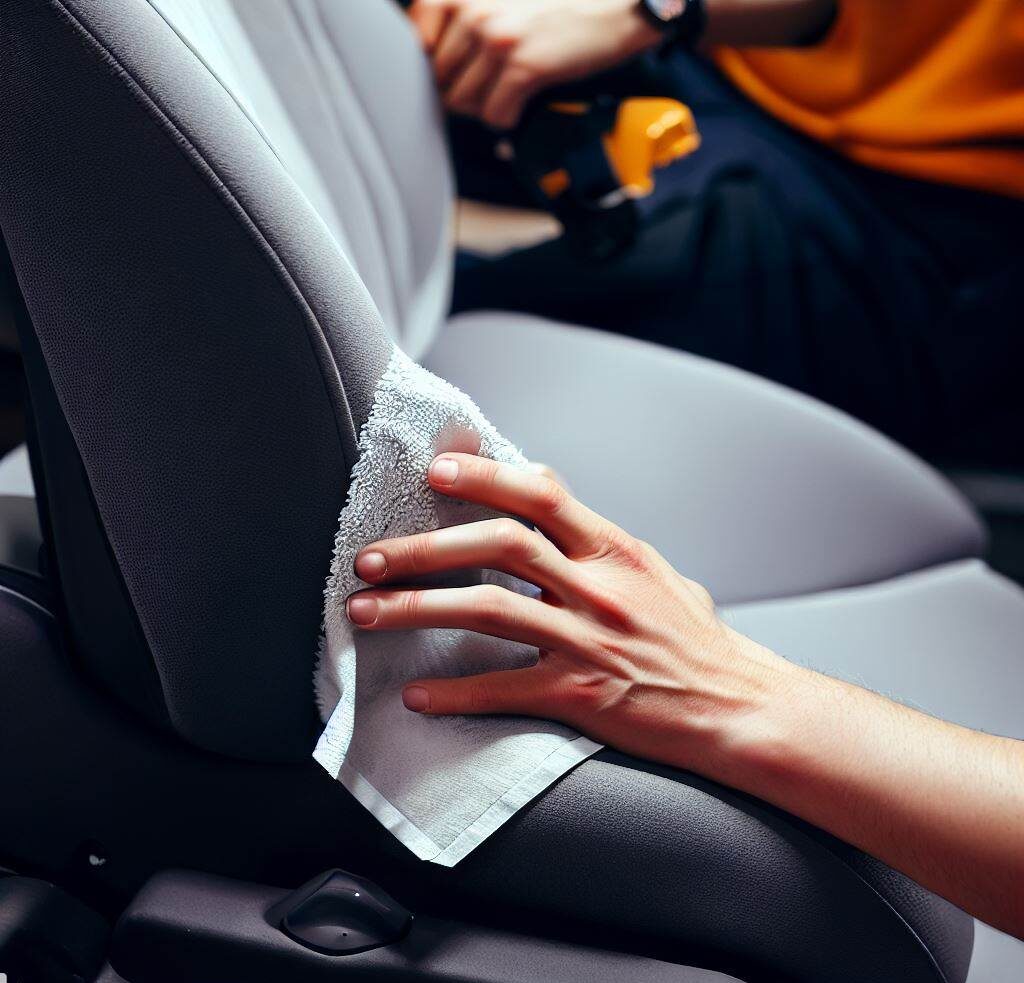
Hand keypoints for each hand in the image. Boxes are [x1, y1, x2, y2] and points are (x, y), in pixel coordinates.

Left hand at [347, 452, 796, 773]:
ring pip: (487, 610)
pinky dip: (454, 691)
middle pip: (499, 546)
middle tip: (369, 555)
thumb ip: (605, 549)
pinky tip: (415, 695)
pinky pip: (504, 688)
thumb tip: (561, 526)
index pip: (541, 494)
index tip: (436, 470)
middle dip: (425, 547)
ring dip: (417, 608)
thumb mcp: (659, 576)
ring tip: (365, 611)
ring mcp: (588, 640)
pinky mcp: (581, 694)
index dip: (485, 477)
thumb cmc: (700, 644)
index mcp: (615, 550)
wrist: (740, 708)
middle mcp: (598, 587)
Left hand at [408, 0, 661, 128]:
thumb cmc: (556, 5)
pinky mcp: (523, 67)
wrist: (613, 6)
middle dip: (461, 91)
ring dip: (485, 106)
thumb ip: (462, 22)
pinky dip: (507, 116)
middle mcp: (473, 11)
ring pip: (464, 102)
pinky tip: (523, 99)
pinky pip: (494, 114)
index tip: (453, 71)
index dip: (434, 65)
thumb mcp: (499, 0)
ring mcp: (497, 39)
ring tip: (508, 89)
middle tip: (490, 84)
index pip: (416, 40)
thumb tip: (430, 67)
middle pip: (440, 79)